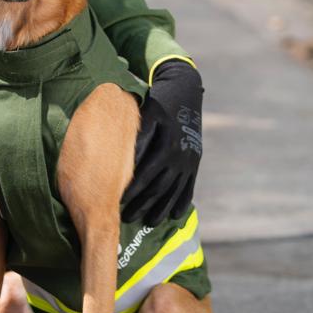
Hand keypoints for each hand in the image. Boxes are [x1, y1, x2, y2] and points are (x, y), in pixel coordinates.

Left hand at [121, 59, 202, 224]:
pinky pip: (189, 186)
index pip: (146, 175)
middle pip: (160, 188)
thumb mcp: (148, 114)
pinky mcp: (194, 162)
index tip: (117, 203)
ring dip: (161, 208)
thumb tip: (127, 158)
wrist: (185, 90)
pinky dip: (182, 202)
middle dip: (143, 204)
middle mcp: (180, 157)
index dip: (132, 191)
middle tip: (126, 219)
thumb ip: (139, 136)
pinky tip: (174, 215)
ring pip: (174, 191)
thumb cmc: (158, 101)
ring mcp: (190, 161)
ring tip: (149, 222)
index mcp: (167, 146)